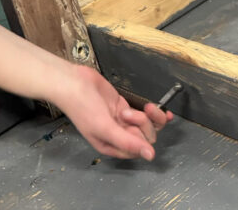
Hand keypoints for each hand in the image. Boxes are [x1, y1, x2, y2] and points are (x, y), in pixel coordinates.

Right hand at [55, 65, 172, 160]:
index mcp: (111, 146)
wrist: (73, 82)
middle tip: (125, 112)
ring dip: (147, 117)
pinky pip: (144, 114)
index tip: (130, 124)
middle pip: (145, 138)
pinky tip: (164, 111)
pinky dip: (155, 112)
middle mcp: (118, 136)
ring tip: (138, 107)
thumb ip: (127, 142)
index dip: (139, 138)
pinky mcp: (124, 106)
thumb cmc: (83, 107)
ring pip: (147, 126)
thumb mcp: (104, 127)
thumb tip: (150, 156)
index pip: (137, 150)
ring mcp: (122, 120)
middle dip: (141, 123)